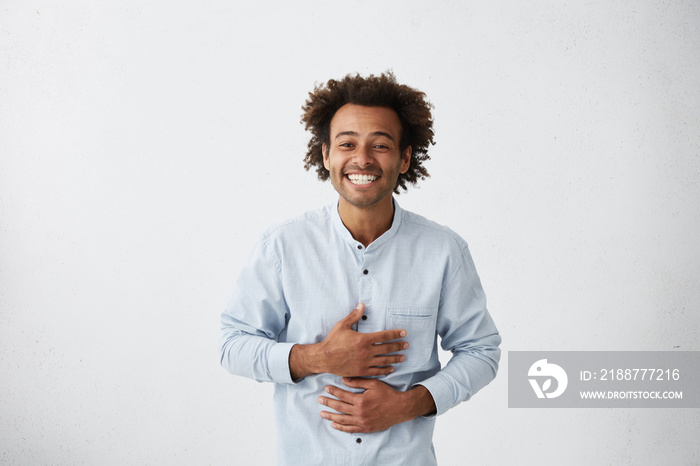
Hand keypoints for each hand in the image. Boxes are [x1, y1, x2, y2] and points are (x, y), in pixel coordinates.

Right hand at [289, 304, 407, 378]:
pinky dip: (385, 370)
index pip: (384, 336)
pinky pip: (377, 371)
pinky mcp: (361, 371)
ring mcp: (365, 362)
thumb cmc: (332, 340)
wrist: (324, 358)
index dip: (395, 334)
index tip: (403, 333)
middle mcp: (366, 351)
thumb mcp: (342, 325)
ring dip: (395, 358)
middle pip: (387, 348)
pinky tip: (391, 368)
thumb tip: (362, 305)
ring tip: (403, 357)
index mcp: (363, 339)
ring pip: (384, 361)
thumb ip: (354, 315)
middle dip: (398, 346)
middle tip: (406, 345)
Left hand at [318, 378, 435, 432]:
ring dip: (331, 416)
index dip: (333, 391)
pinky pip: (350, 429)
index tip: (326, 388)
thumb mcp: (374, 384)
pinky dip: (341, 427)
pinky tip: (334, 425)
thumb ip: (358, 382)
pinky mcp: (366, 428)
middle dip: (328, 403)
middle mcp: (360, 412)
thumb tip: (344, 380)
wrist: (400, 408)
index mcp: (361, 400)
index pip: (343, 395)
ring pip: (342, 420)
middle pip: (340, 408)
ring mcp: (362, 422)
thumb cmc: (387, 394)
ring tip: (322, 413)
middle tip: (319, 399)